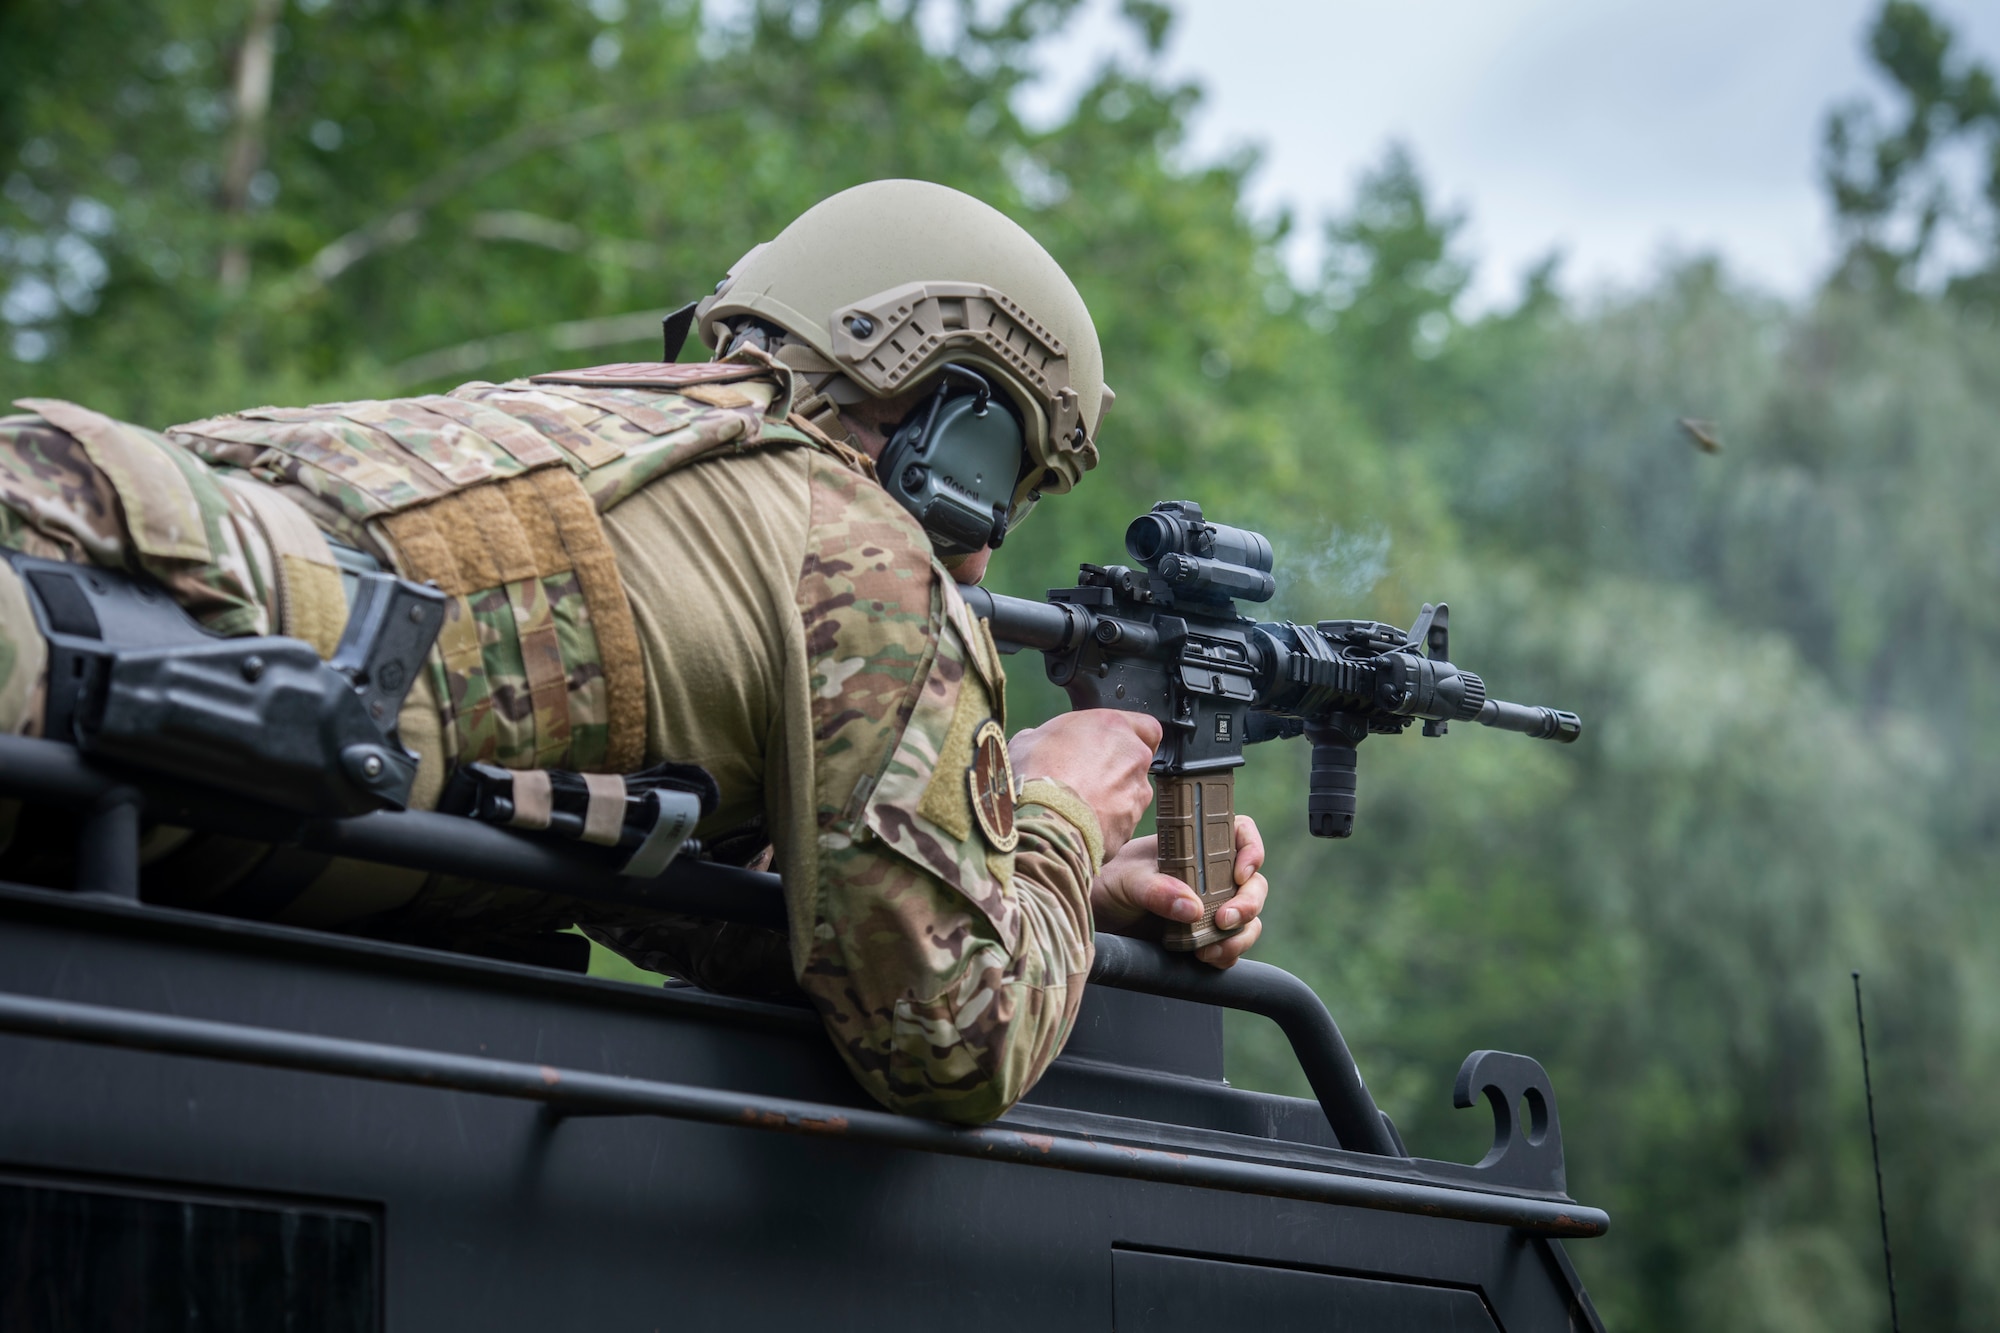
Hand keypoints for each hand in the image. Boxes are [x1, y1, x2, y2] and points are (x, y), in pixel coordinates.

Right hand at [1009, 709, 1161, 854]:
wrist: (1044, 820)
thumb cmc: (1036, 775)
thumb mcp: (1029, 740)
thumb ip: (1047, 737)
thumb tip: (1041, 744)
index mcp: (1112, 726)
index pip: (1146, 727)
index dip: (1131, 738)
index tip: (1112, 746)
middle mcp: (1133, 756)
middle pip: (1136, 762)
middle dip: (1117, 770)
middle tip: (1086, 778)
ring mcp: (1136, 792)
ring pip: (1131, 793)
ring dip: (1112, 797)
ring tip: (1079, 806)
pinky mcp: (1131, 824)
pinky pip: (1122, 821)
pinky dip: (1107, 822)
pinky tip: (1080, 824)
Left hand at [1090, 815, 1267, 969]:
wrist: (1098, 918)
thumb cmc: (1110, 883)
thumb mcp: (1127, 879)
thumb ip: (1156, 889)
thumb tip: (1192, 907)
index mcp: (1196, 845)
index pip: (1240, 834)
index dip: (1251, 850)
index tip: (1240, 874)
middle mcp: (1211, 873)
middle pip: (1254, 882)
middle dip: (1248, 903)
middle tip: (1225, 920)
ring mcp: (1212, 905)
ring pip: (1249, 918)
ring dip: (1240, 935)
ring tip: (1212, 949)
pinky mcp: (1207, 935)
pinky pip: (1233, 945)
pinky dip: (1227, 954)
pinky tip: (1206, 957)